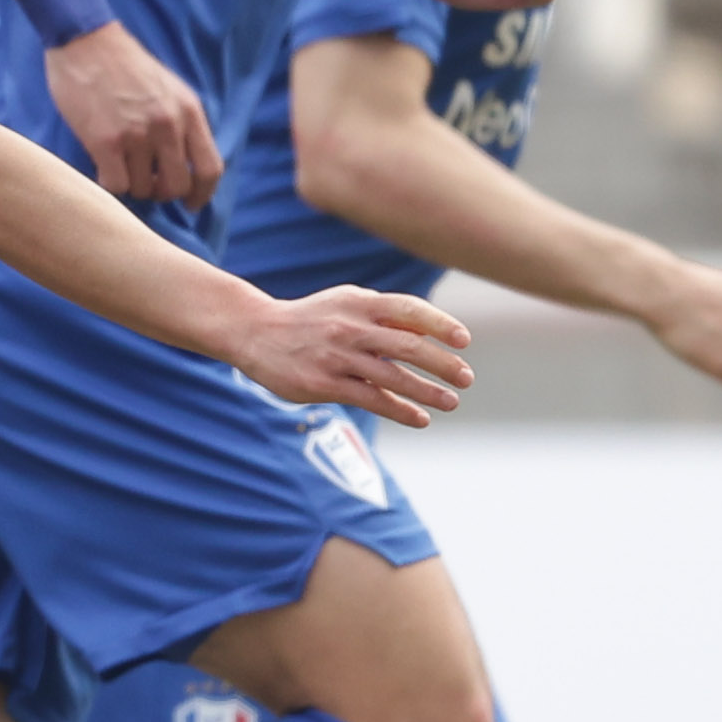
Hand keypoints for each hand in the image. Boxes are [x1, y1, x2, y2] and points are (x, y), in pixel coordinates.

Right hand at [46, 20, 222, 205]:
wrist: (86, 39)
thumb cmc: (124, 65)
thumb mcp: (168, 89)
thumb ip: (180, 123)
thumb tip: (182, 165)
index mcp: (188, 111)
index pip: (209, 169)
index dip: (201, 194)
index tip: (190, 203)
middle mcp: (167, 125)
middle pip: (176, 186)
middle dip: (161, 192)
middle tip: (147, 184)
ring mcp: (136, 134)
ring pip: (143, 189)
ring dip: (132, 186)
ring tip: (121, 167)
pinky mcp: (104, 141)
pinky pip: (115, 185)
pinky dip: (110, 183)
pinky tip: (103, 167)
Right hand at [226, 284, 473, 428]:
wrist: (256, 332)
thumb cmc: (312, 318)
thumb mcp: (346, 303)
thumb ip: (384, 315)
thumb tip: (430, 333)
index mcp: (359, 302)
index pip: (409, 310)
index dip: (440, 324)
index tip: (464, 340)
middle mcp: (350, 328)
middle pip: (408, 346)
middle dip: (443, 364)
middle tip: (466, 378)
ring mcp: (337, 357)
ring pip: (393, 377)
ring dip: (428, 392)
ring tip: (451, 402)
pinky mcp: (323, 384)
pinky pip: (371, 399)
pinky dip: (400, 410)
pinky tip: (419, 418)